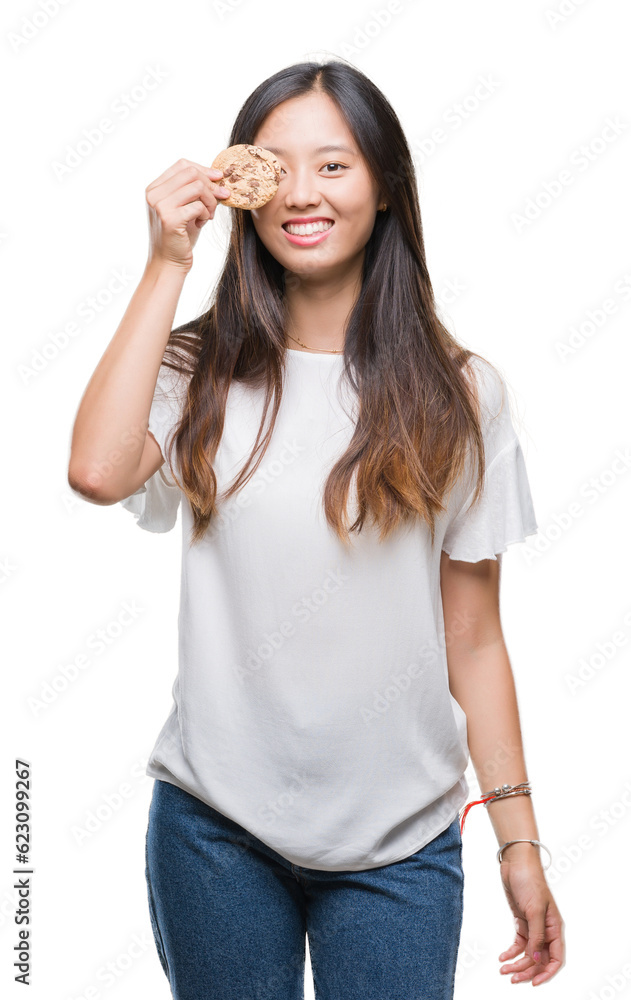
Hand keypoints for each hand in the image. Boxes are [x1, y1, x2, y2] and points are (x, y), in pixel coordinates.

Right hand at [145, 158, 231, 272]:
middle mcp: (154, 194)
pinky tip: (201, 223)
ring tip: (208, 215)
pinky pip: (198, 206)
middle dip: (211, 186)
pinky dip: (205, 214)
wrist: (169, 263)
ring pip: (197, 187)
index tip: (219, 178)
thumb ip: (193, 190)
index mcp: (155, 188)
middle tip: (220, 199)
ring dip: (210, 201)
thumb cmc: (179, 236)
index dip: (204, 169)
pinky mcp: (170, 219)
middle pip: (191, 173)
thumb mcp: (185, 207)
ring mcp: (160, 206)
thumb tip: (217, 175)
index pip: (182, 165)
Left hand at [498, 854, 564, 985]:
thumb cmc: (530, 881)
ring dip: (517, 963)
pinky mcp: (521, 921)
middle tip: (512, 978)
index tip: (534, 983)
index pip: (556, 958)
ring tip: (503, 970)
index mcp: (555, 927)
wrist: (516, 862)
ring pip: (528, 953)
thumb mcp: (534, 909)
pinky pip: (518, 943)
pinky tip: (502, 957)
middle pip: (540, 959)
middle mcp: (546, 929)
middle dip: (527, 970)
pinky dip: (511, 952)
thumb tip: (536, 958)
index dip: (547, 973)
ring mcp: (533, 926)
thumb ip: (536, 935)